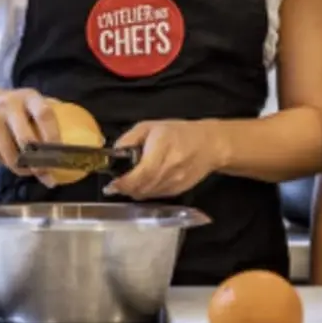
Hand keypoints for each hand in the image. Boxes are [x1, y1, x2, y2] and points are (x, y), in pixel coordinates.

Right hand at [0, 88, 60, 178]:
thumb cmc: (11, 105)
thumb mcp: (29, 100)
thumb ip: (49, 112)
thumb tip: (80, 135)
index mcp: (28, 97)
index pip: (44, 114)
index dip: (54, 135)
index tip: (61, 153)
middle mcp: (10, 106)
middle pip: (27, 140)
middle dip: (39, 161)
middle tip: (49, 172)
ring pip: (14, 156)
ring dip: (26, 169)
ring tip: (34, 172)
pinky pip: (2, 160)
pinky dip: (12, 166)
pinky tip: (17, 164)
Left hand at [104, 119, 222, 199]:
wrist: (209, 145)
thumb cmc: (178, 132)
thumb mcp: (150, 126)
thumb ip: (129, 139)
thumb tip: (113, 153)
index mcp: (163, 147)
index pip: (142, 172)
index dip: (125, 182)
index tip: (112, 183)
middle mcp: (170, 168)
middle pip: (142, 187)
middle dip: (125, 188)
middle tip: (115, 183)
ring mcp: (175, 182)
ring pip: (147, 194)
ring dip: (134, 191)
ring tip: (129, 181)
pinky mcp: (178, 191)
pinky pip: (155, 196)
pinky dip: (145, 191)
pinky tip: (144, 182)